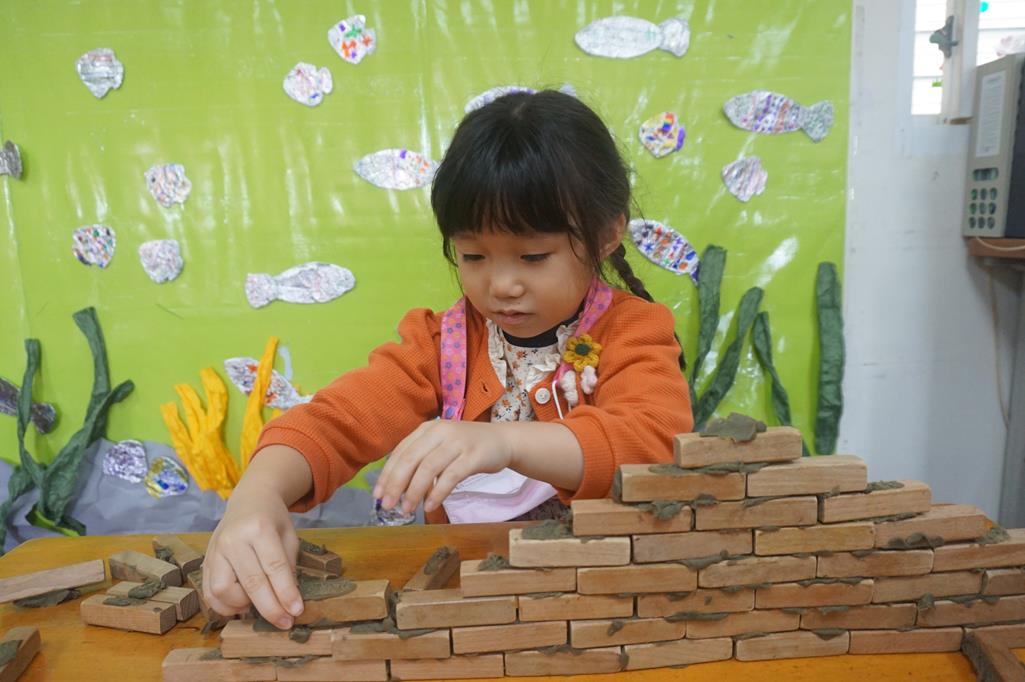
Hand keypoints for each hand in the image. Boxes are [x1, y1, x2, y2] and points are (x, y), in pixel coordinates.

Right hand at [203, 485, 302, 628]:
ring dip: (242, 605)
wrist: (249, 500)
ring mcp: (215, 550)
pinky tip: (241, 605)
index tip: (296, 611)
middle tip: (284, 622)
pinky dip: (224, 606)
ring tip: (258, 604)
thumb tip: (288, 602)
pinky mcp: (205, 560)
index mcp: (259, 528)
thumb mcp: (289, 536)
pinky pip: (209, 592)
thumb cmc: (273, 519)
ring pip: (223, 590)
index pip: (274, 567)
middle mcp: (233, 539)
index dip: (286, 593)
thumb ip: (288, 566)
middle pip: (251, 582)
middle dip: (270, 608)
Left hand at [372, 421, 514, 514]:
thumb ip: (421, 461)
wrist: (502, 441)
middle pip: (410, 459)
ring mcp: (457, 442)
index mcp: (427, 429)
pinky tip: (430, 506)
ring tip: (407, 510)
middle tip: (387, 505)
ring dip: (414, 492)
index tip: (378, 494)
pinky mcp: (473, 456)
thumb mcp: (440, 447)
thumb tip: (398, 489)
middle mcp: (440, 431)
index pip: (400, 452)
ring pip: (428, 468)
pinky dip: (438, 492)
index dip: (387, 474)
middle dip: (396, 484)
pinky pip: (451, 476)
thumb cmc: (467, 446)